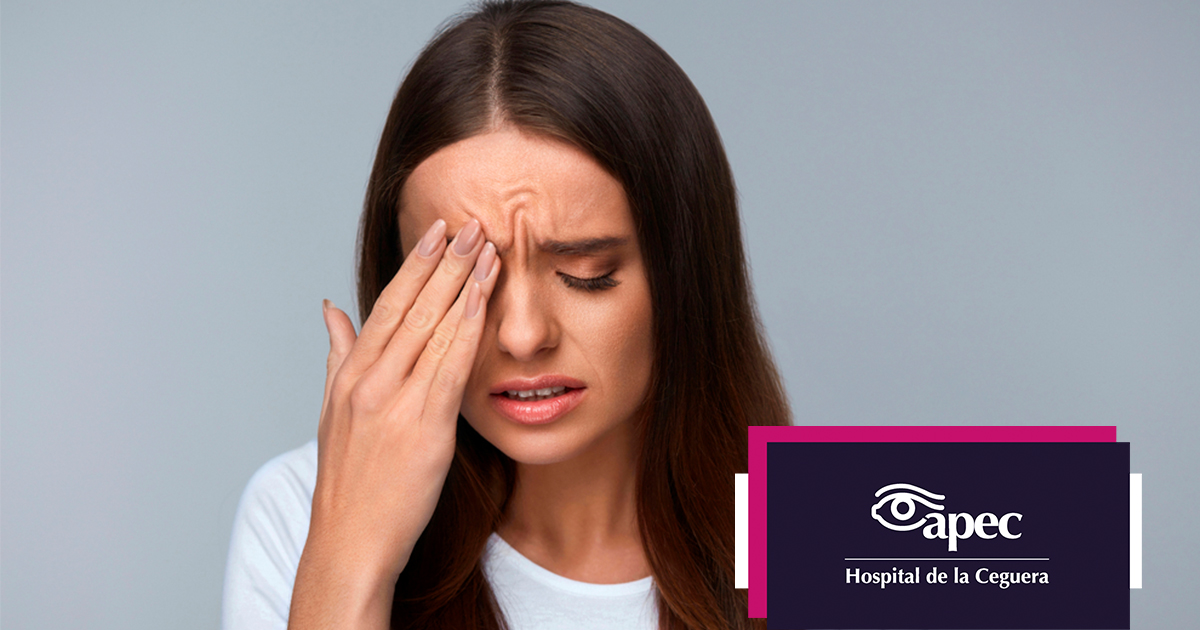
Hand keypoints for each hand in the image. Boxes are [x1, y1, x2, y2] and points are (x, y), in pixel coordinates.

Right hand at [289, 218, 498, 628]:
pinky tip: (485, 301)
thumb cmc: (349, 479)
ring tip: (488, 248)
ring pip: (434, 329)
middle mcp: (370, 381)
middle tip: (472, 222)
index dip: (415, 264)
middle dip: (445, 261)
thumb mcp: (334, 410)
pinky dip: (468, 329)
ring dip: (464, 284)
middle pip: (413, 306)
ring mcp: (395, 402)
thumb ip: (338, 354)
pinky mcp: (424, 428)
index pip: (388, 304)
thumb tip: (331, 308)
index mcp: (351, 374)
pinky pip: (451, 367)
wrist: (349, 539)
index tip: (437, 230)